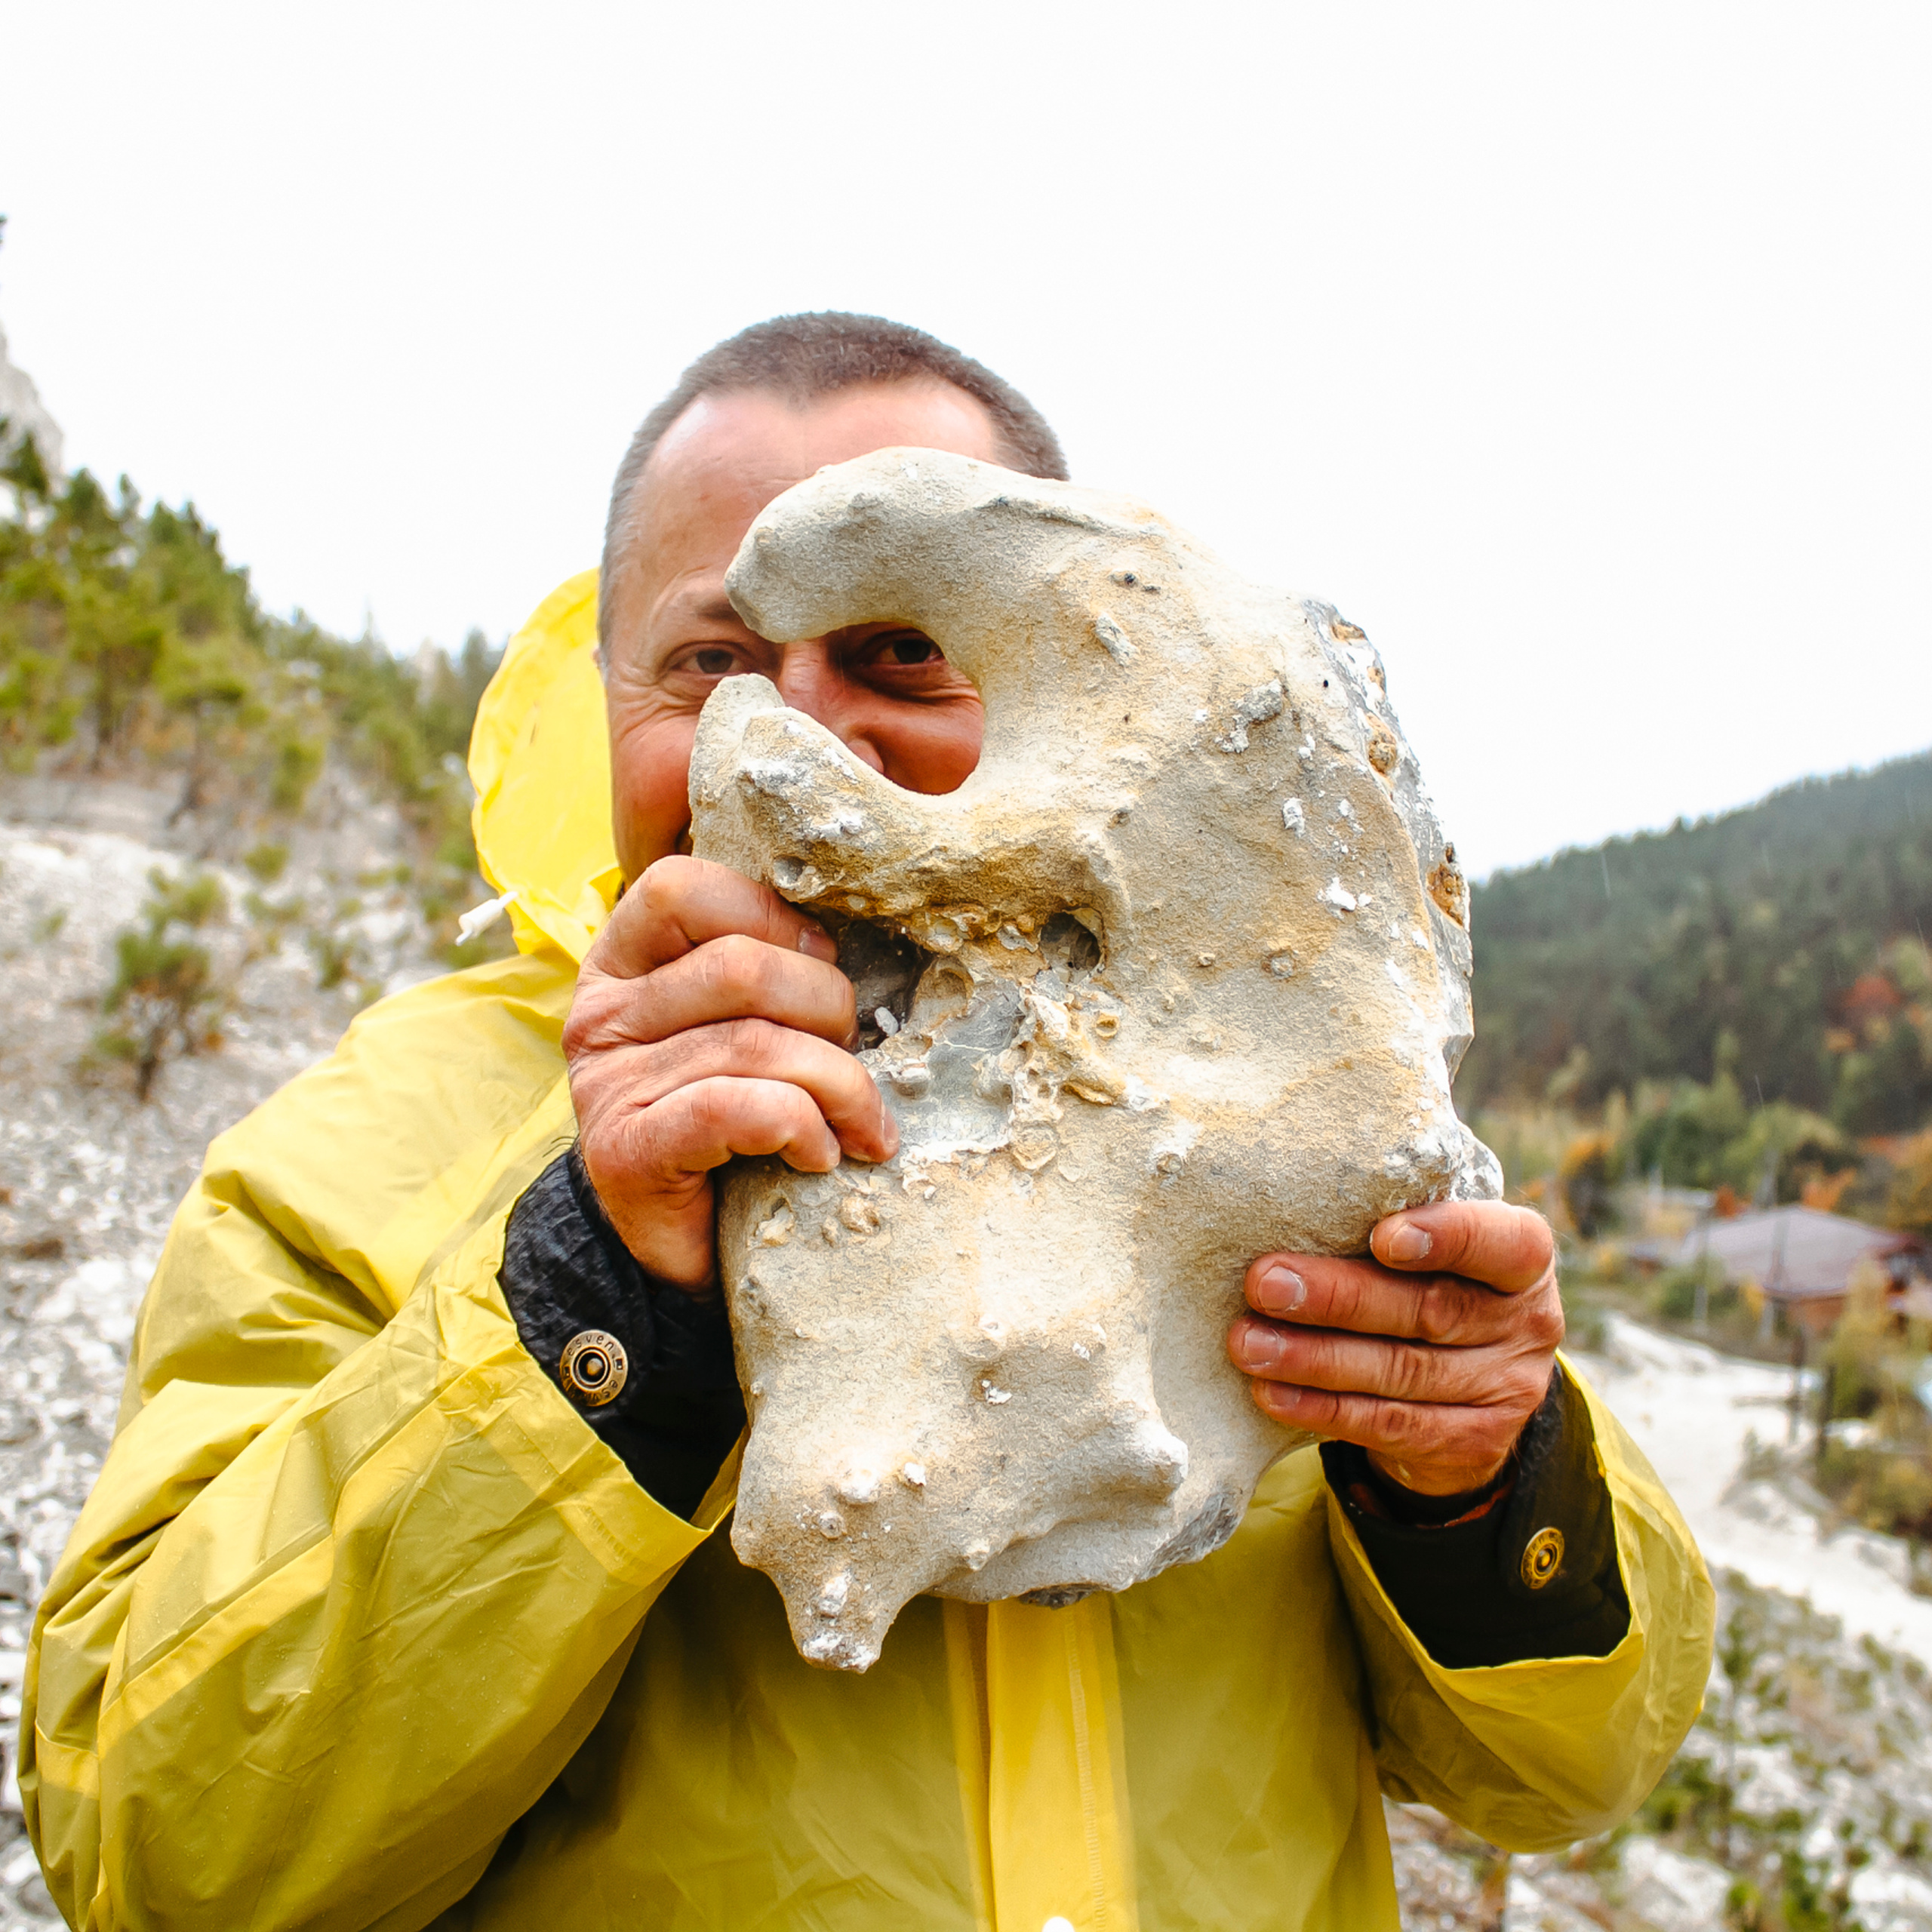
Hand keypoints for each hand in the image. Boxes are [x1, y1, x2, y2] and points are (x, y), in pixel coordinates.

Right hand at [563, 856, 897, 1289]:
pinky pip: (737, 1108)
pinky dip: (800, 1126)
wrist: (676, 1246)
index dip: (769, 914)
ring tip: (861, 1121)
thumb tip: (855, 936)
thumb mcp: (737, 1024)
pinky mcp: (628, 1151)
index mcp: (622, 964)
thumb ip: (765, 973)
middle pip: (739, 966)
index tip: (822, 959)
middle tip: (853, 1052)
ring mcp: (608, 1085)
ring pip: (753, 1043)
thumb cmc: (726, 1122)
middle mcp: (602, 1016)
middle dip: (826, 1005)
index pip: (681, 887)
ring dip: (838, 1083)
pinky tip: (821, 1154)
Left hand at [1227, 1201, 1561, 1497]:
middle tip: (1265, 1282)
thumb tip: (1281, 1192)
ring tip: (1249, 1342)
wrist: (1472, 1388)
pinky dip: (1322, 1409)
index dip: (1447, 1237)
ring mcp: (1505, 1390)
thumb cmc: (1431, 1280)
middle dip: (1339, 1297)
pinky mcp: (1473, 1444)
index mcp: (1524, 1258)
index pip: (1503, 1242)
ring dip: (1314, 1358)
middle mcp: (1525, 1324)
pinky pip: (1388, 1426)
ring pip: (1401, 1372)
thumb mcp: (1436, 1246)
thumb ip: (1386, 1219)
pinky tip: (1272, 1392)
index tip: (1383, 1236)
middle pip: (1430, 1310)